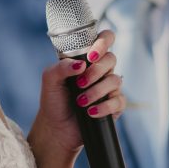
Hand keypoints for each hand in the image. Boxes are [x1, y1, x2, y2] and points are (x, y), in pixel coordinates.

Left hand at [32, 30, 124, 153]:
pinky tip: (91, 112)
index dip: (103, 41)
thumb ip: (61, 66)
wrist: (57, 128)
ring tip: (80, 102)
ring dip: (96, 91)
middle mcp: (101, 70)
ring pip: (115, 80)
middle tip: (79, 83)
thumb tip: (81, 64)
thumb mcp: (50, 80)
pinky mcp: (114, 106)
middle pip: (111, 59)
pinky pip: (118, 101)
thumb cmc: (54, 101)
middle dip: (95, 71)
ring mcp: (109, 88)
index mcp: (88, 59)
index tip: (91, 55)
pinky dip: (104, 107)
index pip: (105, 39)